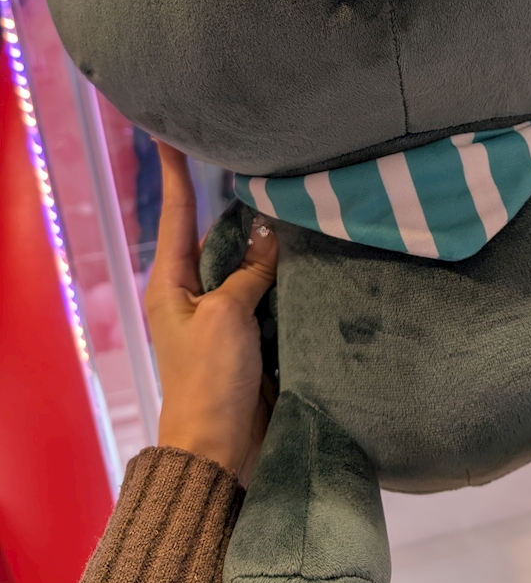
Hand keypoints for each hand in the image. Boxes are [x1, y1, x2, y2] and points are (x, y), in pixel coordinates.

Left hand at [145, 142, 277, 485]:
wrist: (221, 448)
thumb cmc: (210, 378)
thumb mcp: (227, 315)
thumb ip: (248, 271)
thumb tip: (271, 233)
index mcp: (170, 283)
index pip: (177, 214)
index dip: (177, 173)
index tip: (170, 134)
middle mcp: (193, 292)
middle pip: (215, 235)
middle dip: (236, 204)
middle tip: (261, 162)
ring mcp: (223, 313)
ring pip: (246, 262)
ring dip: (266, 241)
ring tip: (293, 197)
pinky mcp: (250, 334)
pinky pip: (267, 291)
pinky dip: (283, 273)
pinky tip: (308, 250)